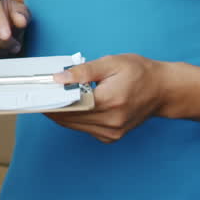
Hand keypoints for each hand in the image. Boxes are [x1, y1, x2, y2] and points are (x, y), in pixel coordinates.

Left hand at [49, 54, 179, 142]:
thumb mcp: (111, 63)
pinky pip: (84, 128)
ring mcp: (112, 132)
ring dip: (62, 112)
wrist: (163, 90)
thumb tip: (58, 79)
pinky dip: (75, 118)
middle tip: (41, 92)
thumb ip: (82, 71)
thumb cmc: (139, 73)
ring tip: (56, 96)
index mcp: (110, 102)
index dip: (50, 100)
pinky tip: (75, 105)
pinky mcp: (111, 136)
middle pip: (68, 118)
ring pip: (74, 125)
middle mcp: (111, 122)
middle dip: (53, 105)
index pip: (70, 105)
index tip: (36, 92)